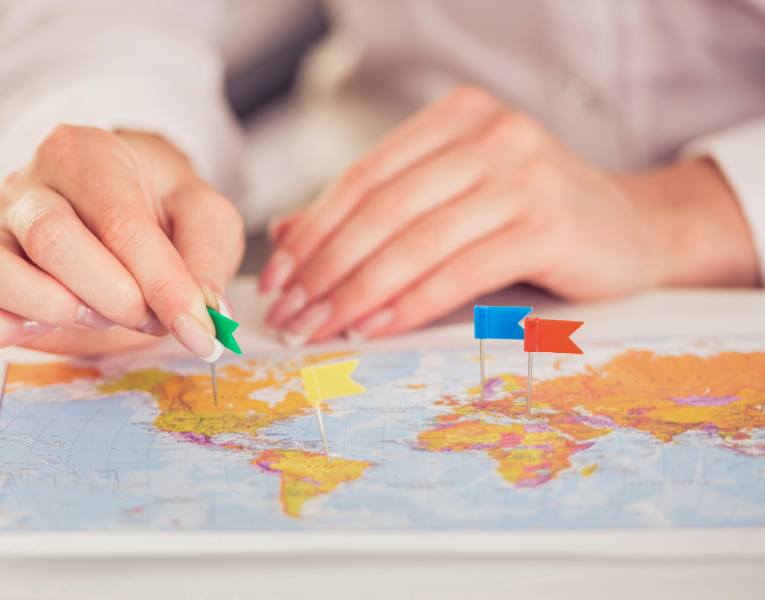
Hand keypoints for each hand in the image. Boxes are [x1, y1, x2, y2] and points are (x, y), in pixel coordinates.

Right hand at [0, 126, 243, 355]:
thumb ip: (207, 262)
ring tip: (95, 315)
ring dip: (50, 308)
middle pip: (52, 240)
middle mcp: (30, 187)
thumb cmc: (163, 208)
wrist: (127, 206)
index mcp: (87, 155)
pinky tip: (29, 331)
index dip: (163, 285)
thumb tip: (208, 317)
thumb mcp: (204, 218)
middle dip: (113, 296)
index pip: (120, 223)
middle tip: (147, 315)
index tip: (199, 329)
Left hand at [259, 87, 757, 344]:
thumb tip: (286, 235)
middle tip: (290, 315)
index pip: (363, 177)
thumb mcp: (450, 200)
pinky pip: (459, 270)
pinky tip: (375, 327)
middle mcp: (489, 134)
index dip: (313, 231)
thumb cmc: (531, 217)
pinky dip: (410, 303)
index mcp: (455, 119)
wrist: (633, 228)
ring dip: (356, 292)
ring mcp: (524, 173)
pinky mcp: (550, 221)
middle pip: (382, 209)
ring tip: (320, 328)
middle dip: (325, 269)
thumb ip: (377, 210)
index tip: (278, 278)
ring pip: (415, 241)